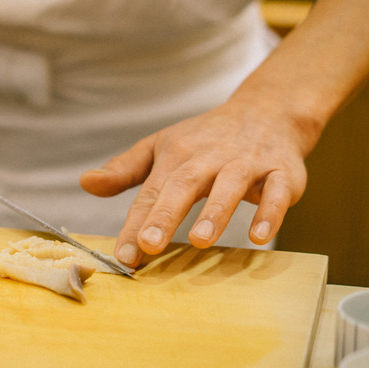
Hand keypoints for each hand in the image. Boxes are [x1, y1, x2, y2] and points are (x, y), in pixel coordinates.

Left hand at [80, 97, 314, 267]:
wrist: (267, 112)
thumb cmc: (206, 138)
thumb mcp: (161, 147)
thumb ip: (125, 169)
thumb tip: (86, 183)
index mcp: (177, 156)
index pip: (151, 192)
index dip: (135, 224)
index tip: (123, 255)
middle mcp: (209, 158)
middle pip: (184, 185)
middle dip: (166, 214)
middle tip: (150, 245)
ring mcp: (247, 163)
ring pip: (230, 185)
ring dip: (215, 212)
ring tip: (199, 241)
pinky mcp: (282, 173)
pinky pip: (277, 191)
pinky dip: (270, 212)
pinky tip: (260, 236)